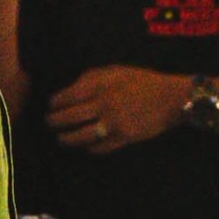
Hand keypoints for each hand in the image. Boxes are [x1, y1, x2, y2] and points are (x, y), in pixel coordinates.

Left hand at [46, 65, 190, 154]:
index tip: (50, 105)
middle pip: (71, 117)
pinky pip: (101, 147)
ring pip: (82, 135)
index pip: (69, 96)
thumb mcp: (115, 71)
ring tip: (60, 138)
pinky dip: (89, 148)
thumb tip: (72, 89)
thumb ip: (92, 78)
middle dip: (55, 121)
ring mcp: (114, 123)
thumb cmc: (142, 80)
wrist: (169, 97)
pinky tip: (84, 147)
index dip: (56, 102)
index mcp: (100, 85)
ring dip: (68, 138)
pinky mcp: (124, 138)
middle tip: (49, 123)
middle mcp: (104, 104)